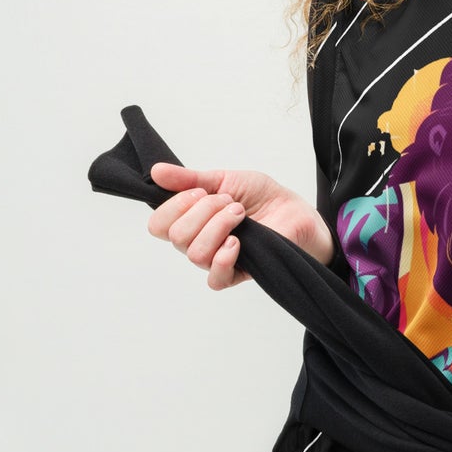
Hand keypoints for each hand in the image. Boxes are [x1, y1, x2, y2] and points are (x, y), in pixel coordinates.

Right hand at [146, 161, 333, 289]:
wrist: (295, 210)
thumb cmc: (262, 197)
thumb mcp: (224, 179)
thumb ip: (190, 178)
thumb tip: (156, 171)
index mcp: (191, 220)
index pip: (158, 224)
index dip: (174, 206)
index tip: (200, 191)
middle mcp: (198, 242)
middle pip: (176, 236)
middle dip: (204, 211)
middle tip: (229, 201)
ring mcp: (216, 259)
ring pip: (195, 253)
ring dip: (219, 226)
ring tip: (240, 214)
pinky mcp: (237, 273)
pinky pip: (215, 279)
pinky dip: (224, 257)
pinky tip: (237, 242)